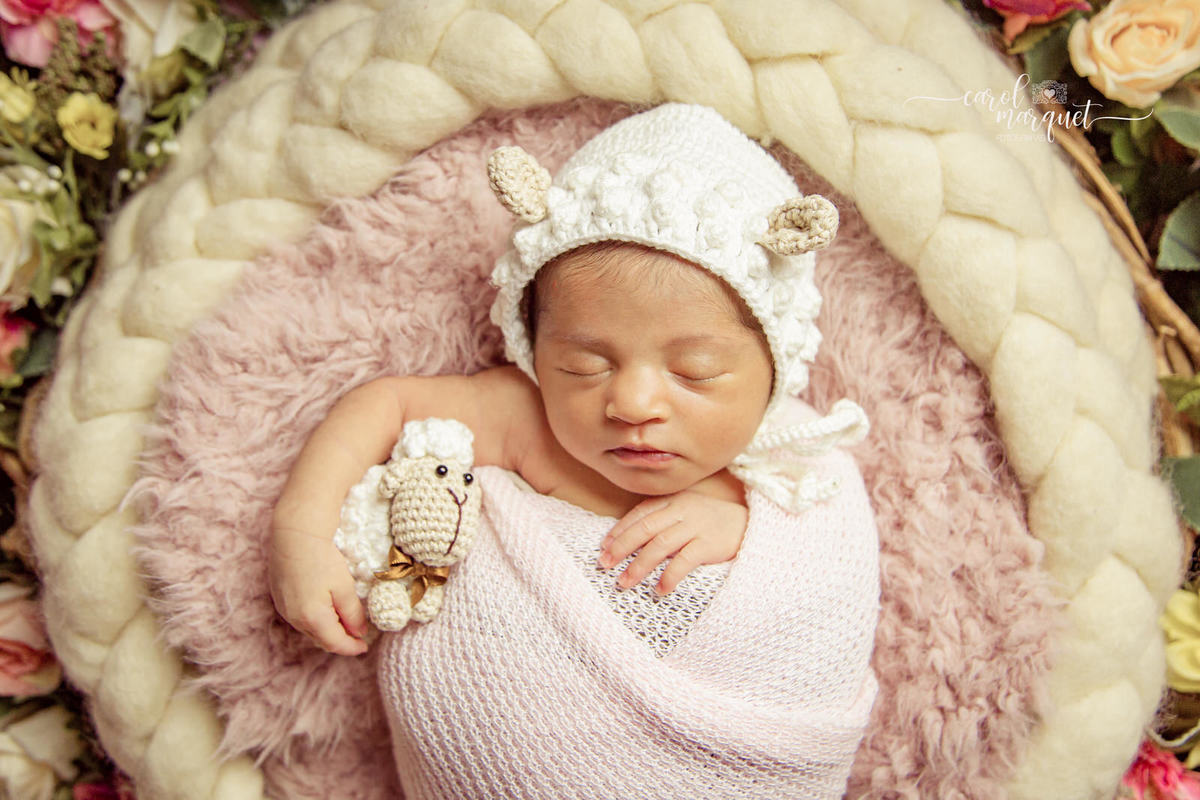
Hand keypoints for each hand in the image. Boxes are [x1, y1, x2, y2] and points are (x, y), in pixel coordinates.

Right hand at [268, 522, 368, 655]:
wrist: (295, 535)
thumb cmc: (322, 559)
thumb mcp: (344, 587)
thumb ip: (352, 614)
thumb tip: (359, 632)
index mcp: (312, 618)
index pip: (335, 643)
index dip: (351, 648)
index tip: (365, 647)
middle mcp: (294, 619)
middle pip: (321, 639)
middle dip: (340, 640)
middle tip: (357, 637)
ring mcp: (284, 609)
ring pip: (309, 629)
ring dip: (327, 630)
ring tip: (344, 623)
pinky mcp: (279, 598)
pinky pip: (299, 617)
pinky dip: (315, 620)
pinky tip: (325, 610)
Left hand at [597, 490, 746, 594]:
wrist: (751, 526)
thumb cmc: (713, 522)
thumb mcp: (688, 511)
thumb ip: (664, 518)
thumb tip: (632, 538)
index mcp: (674, 500)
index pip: (640, 514)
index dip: (620, 530)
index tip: (603, 546)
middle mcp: (683, 511)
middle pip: (645, 528)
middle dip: (621, 547)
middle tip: (604, 565)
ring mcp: (696, 527)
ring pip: (660, 545)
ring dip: (638, 565)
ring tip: (624, 582)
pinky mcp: (709, 545)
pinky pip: (684, 561)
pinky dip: (669, 577)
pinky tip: (659, 590)